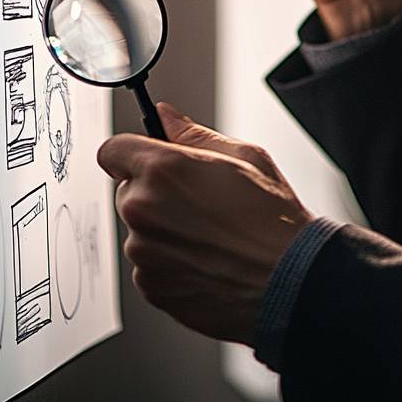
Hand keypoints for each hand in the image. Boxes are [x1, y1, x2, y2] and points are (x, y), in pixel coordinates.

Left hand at [97, 102, 314, 344]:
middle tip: (196, 199)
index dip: (131, 152)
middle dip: (153, 191)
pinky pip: (149, 263)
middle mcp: (143, 210)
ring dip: (162, 228)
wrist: (288, 277)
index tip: (145, 158)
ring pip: (140, 230)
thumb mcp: (242, 155)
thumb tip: (165, 116)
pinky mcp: (151, 286)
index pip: (112, 150)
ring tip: (208, 233)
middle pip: (127, 190)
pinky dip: (169, 260)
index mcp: (162, 170)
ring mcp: (143, 252)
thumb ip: (192, 133)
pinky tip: (206, 257)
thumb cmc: (271, 216)